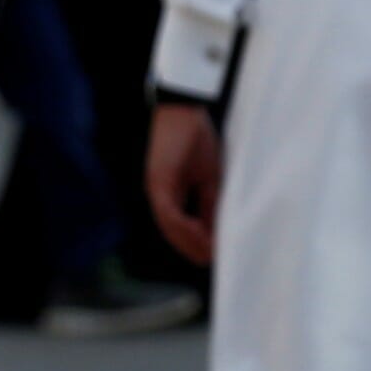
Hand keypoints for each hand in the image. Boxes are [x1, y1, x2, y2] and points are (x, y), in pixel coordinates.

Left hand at [146, 100, 223, 266]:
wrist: (183, 108)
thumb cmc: (195, 136)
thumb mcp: (208, 175)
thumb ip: (208, 202)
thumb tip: (215, 228)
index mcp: (169, 192)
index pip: (179, 225)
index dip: (194, 242)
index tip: (211, 254)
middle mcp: (158, 193)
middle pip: (172, 231)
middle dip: (191, 248)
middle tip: (209, 262)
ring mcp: (156, 188)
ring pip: (169, 226)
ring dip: (188, 242)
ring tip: (207, 254)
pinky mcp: (157, 181)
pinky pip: (169, 212)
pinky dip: (183, 227)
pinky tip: (200, 235)